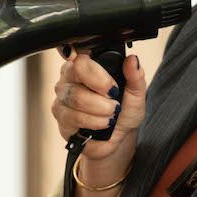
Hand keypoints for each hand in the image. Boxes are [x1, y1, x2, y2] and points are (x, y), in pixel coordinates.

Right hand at [52, 49, 146, 190]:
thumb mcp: (135, 93)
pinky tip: (102, 124)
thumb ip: (135, 76)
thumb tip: (133, 60)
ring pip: (76, 98)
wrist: (119, 136)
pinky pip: (74, 117)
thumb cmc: (123, 110)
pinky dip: (94, 122)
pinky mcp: (61, 118)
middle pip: (76, 76)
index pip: (80, 60)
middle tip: (115, 103)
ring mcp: (62, 98)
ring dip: (100, 110)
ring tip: (111, 115)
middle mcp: (68, 79)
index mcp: (84, 66)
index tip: (113, 88)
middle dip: (102, 95)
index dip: (96, 74)